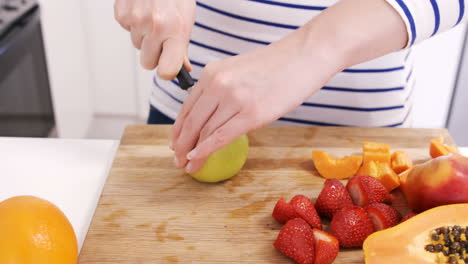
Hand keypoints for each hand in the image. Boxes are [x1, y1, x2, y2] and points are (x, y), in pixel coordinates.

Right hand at [114, 0, 195, 78]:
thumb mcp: (186, 20)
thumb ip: (182, 47)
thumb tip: (183, 70)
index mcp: (175, 31)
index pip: (166, 70)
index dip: (167, 71)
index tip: (168, 68)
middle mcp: (154, 27)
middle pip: (148, 63)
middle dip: (154, 54)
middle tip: (161, 36)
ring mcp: (135, 20)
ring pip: (137, 45)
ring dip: (144, 36)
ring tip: (153, 17)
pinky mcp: (121, 14)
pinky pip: (127, 30)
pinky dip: (134, 24)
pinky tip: (142, 10)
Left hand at [171, 27, 344, 173]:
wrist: (304, 56)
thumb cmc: (276, 65)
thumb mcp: (238, 71)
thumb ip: (221, 89)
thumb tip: (210, 115)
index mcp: (212, 73)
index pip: (187, 107)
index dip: (178, 129)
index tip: (175, 143)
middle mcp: (218, 84)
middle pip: (191, 122)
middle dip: (181, 145)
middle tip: (177, 160)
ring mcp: (234, 99)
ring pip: (204, 132)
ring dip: (192, 152)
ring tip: (188, 165)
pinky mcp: (252, 114)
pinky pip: (221, 137)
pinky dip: (206, 151)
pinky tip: (197, 160)